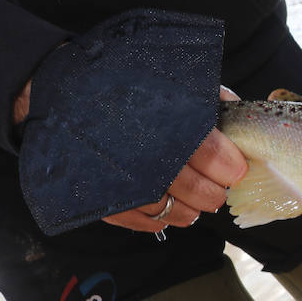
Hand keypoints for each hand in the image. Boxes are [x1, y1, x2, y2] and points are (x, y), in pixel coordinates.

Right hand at [11, 82, 248, 233]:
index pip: (207, 150)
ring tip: (196, 205)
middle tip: (218, 191)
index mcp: (161, 117)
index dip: (227, 166)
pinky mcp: (99, 194)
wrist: (60, 90)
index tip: (236, 170)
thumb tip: (241, 118)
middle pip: (192, 186)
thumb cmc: (123, 83)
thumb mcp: (172, 80)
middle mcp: (139, 148)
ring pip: (167, 208)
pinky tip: (167, 212)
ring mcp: (117, 175)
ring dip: (188, 211)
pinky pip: (136, 219)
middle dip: (211, 193)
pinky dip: (157, 220)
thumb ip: (210, 100)